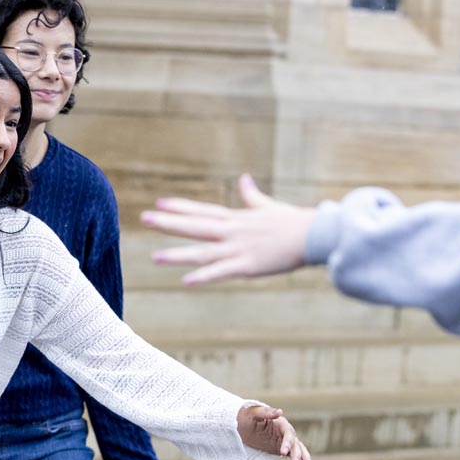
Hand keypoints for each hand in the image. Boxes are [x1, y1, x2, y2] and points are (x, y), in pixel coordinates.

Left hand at [140, 174, 315, 284]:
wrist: (316, 235)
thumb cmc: (293, 222)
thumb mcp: (268, 206)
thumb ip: (252, 196)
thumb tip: (244, 179)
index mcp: (236, 218)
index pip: (202, 210)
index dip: (180, 206)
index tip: (159, 202)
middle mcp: (232, 231)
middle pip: (195, 226)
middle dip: (169, 223)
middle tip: (143, 218)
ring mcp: (238, 248)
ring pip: (202, 252)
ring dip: (178, 254)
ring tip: (154, 257)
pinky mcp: (248, 265)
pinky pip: (222, 272)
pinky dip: (205, 276)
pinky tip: (186, 280)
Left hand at [237, 405, 314, 459]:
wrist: (242, 424)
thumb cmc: (246, 416)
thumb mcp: (253, 413)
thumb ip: (266, 412)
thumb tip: (280, 411)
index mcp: (281, 423)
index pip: (288, 434)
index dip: (287, 443)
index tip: (282, 453)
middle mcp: (286, 432)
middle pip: (295, 445)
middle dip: (297, 457)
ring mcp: (285, 441)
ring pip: (298, 451)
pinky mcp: (283, 448)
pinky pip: (293, 456)